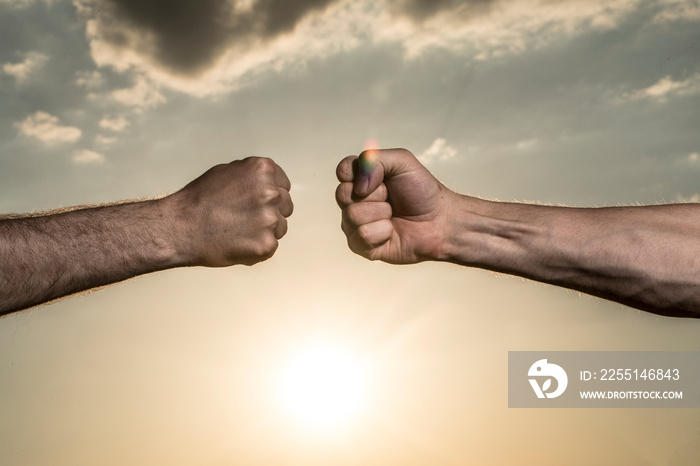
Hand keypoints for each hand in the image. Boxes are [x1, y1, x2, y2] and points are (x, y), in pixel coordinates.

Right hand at [165, 157, 293, 265]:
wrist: (180, 227)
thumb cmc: (198, 200)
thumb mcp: (228, 172)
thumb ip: (253, 177)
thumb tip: (269, 183)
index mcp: (263, 170)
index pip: (284, 184)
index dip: (270, 194)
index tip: (257, 202)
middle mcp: (271, 192)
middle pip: (286, 205)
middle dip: (270, 212)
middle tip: (245, 218)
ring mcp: (270, 219)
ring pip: (280, 227)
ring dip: (265, 231)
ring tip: (238, 230)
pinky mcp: (266, 244)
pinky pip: (270, 246)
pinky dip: (257, 248)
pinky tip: (237, 243)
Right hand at [335, 148, 455, 262]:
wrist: (440, 221)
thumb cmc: (422, 191)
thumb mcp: (403, 161)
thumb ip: (375, 159)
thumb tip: (358, 187)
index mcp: (360, 179)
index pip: (342, 171)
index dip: (360, 174)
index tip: (383, 178)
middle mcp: (354, 201)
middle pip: (342, 194)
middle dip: (375, 194)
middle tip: (391, 197)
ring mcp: (355, 224)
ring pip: (351, 216)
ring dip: (381, 214)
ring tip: (393, 215)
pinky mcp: (362, 246)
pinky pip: (360, 237)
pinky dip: (382, 233)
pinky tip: (392, 232)